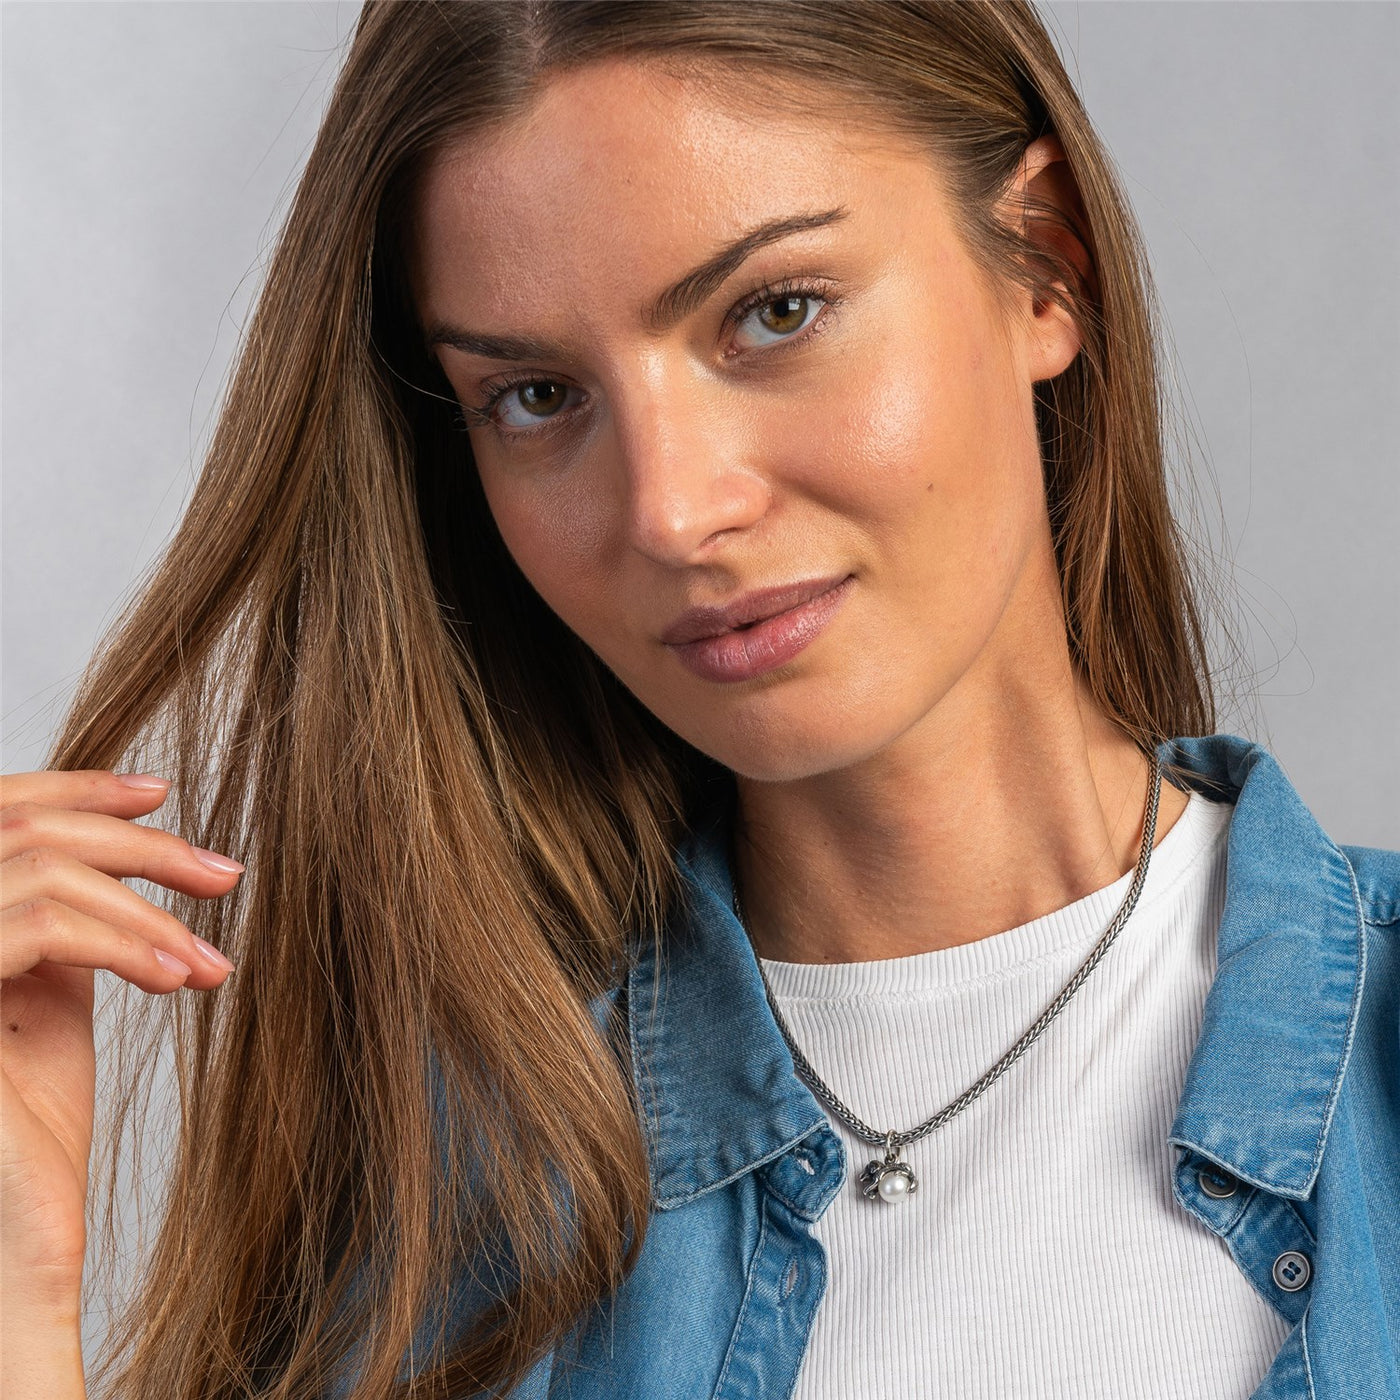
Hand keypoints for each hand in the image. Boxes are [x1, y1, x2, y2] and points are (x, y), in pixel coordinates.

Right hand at [0, 769, 241, 1321]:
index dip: (76, 789)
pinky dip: (121, 938)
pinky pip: (37, 927)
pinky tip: (176, 974)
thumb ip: (63, 932)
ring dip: (146, 906)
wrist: (11, 1243)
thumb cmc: (28, 1134)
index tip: (160, 794)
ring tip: (210, 961)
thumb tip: (114, 872)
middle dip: (139, 844)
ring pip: (40, 873)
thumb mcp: (48, 1006)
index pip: (0, 816)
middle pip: (23, 829)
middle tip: (225, 875)